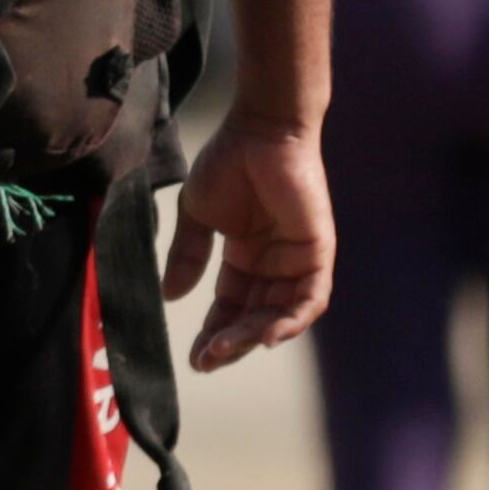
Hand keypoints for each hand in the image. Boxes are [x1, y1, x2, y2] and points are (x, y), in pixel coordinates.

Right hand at [166, 113, 331, 369]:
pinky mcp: (317, 252)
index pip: (231, 308)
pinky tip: (267, 338)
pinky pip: (310, 300)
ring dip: (254, 337)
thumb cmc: (229, 161)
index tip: (194, 358)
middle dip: (230, 342)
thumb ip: (187, 256)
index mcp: (246, 257)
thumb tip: (171, 296)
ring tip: (223, 349)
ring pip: (280, 316)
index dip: (214, 333)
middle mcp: (273, 264)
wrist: (259, 129)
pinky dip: (291, 322)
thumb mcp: (197, 215)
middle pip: (254, 318)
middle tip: (206, 360)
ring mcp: (297, 260)